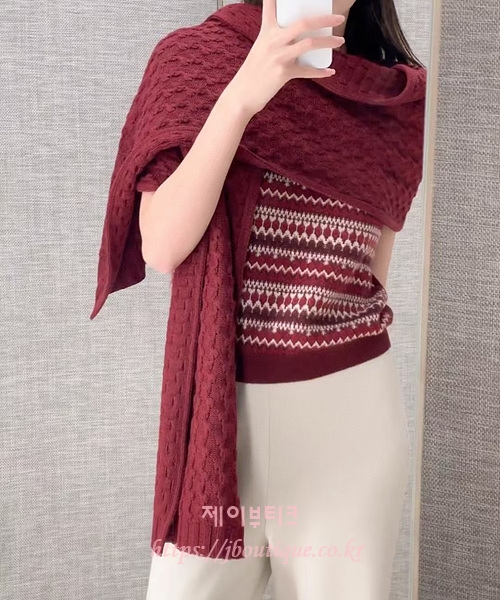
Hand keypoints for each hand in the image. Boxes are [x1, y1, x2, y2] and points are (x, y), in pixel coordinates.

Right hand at [226, 0, 345, 115]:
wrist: (242, 95)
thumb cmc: (252, 73)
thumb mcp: (260, 50)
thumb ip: (275, 41)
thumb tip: (295, 38)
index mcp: (266, 32)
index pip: (271, 6)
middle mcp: (273, 41)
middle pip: (304, 23)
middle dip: (325, 19)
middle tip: (339, 19)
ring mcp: (279, 57)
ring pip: (310, 44)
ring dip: (328, 42)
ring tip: (339, 41)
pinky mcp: (283, 73)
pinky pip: (307, 71)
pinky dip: (321, 72)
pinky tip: (330, 71)